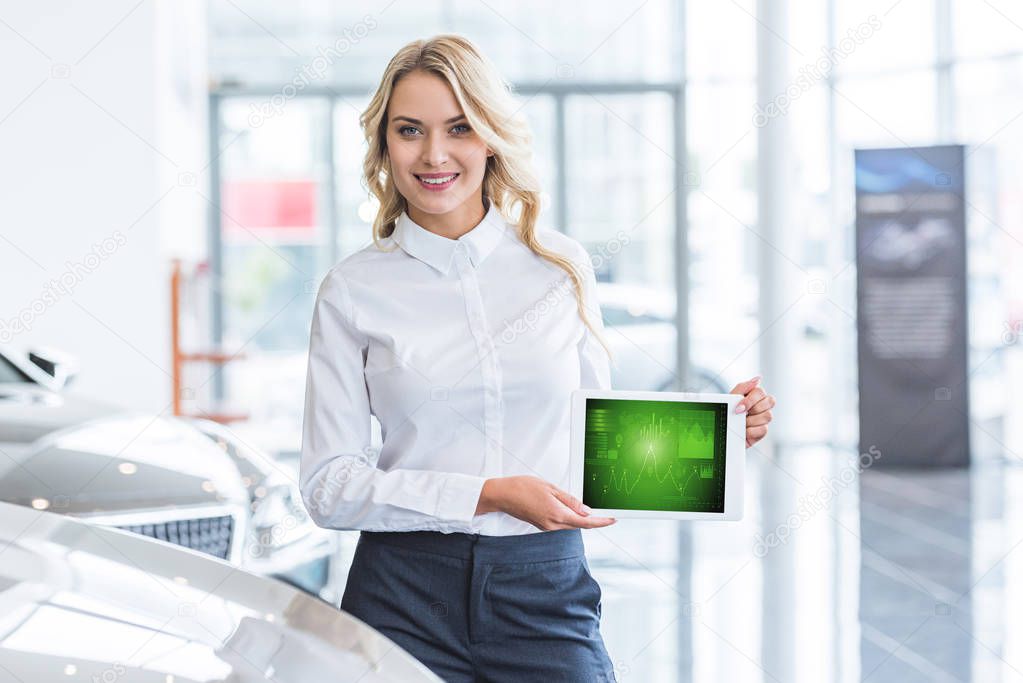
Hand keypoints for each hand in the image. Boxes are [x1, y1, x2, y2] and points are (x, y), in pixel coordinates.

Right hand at [475, 476, 616, 530]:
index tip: (612, 520)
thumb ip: (570, 500)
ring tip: (592, 510)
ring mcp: (547, 526)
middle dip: (594, 520)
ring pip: (571, 524)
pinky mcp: (542, 525)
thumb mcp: (550, 488)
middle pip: (580, 525)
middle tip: (607, 514)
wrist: (502, 495)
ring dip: (582, 519)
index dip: (601, 522)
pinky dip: (570, 517)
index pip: (585, 522)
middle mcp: (553, 524)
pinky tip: (573, 510)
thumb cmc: (522, 487)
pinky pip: (562, 522)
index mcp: (557, 514)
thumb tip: (586, 511)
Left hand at [730, 375, 774, 447]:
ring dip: (751, 421)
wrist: (722, 428)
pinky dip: (751, 431)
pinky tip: (744, 431)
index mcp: (756, 395)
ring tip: (741, 423)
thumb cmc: (728, 411)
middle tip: (740, 414)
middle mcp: (763, 405)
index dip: (750, 400)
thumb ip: (743, 387)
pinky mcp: (762, 430)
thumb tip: (758, 378)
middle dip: (753, 409)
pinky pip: (764, 429)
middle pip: (770, 401)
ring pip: (768, 415)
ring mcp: (764, 418)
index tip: (738, 408)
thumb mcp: (732, 397)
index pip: (760, 392)